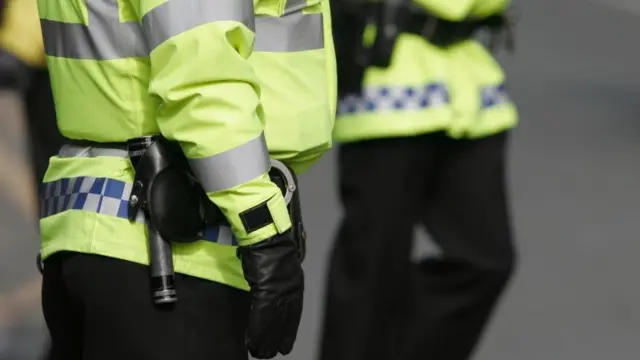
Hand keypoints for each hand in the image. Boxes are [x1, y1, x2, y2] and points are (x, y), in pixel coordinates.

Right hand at [237, 230, 303, 358]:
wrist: (266, 236)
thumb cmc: (268, 248)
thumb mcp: (277, 269)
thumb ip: (276, 284)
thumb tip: (268, 293)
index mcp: (295, 284)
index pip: (293, 314)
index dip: (288, 331)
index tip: (285, 344)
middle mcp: (291, 290)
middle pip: (284, 321)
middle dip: (277, 339)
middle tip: (270, 353)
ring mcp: (280, 291)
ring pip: (273, 323)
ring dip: (265, 339)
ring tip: (259, 352)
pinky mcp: (267, 291)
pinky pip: (261, 317)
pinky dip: (256, 330)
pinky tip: (252, 341)